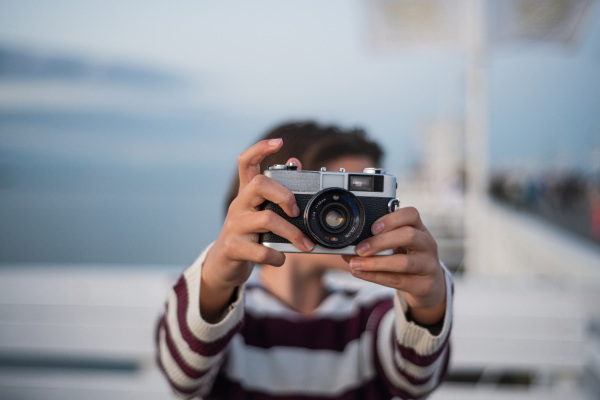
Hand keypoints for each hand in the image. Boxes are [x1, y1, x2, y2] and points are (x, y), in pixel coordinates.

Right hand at [200, 139, 313, 321]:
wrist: (222, 265)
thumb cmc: (249, 234)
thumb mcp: (260, 211)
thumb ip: (277, 190)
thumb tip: (296, 162)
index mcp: (246, 194)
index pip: (246, 162)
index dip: (260, 148)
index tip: (278, 142)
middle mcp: (239, 205)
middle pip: (259, 184)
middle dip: (284, 195)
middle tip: (296, 210)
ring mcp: (234, 226)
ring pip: (267, 219)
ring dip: (292, 233)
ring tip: (305, 244)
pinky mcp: (233, 247)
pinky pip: (260, 249)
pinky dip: (276, 255)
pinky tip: (281, 258)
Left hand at [344, 207, 446, 325]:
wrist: (429, 284)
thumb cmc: (408, 258)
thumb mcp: (398, 245)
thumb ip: (378, 242)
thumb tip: (346, 248)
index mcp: (419, 228)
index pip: (411, 214)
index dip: (392, 219)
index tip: (373, 227)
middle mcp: (427, 244)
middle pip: (409, 235)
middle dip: (381, 241)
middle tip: (360, 248)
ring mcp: (428, 265)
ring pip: (404, 262)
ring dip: (376, 263)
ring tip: (355, 264)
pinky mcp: (423, 284)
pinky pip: (398, 280)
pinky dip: (376, 277)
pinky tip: (361, 273)